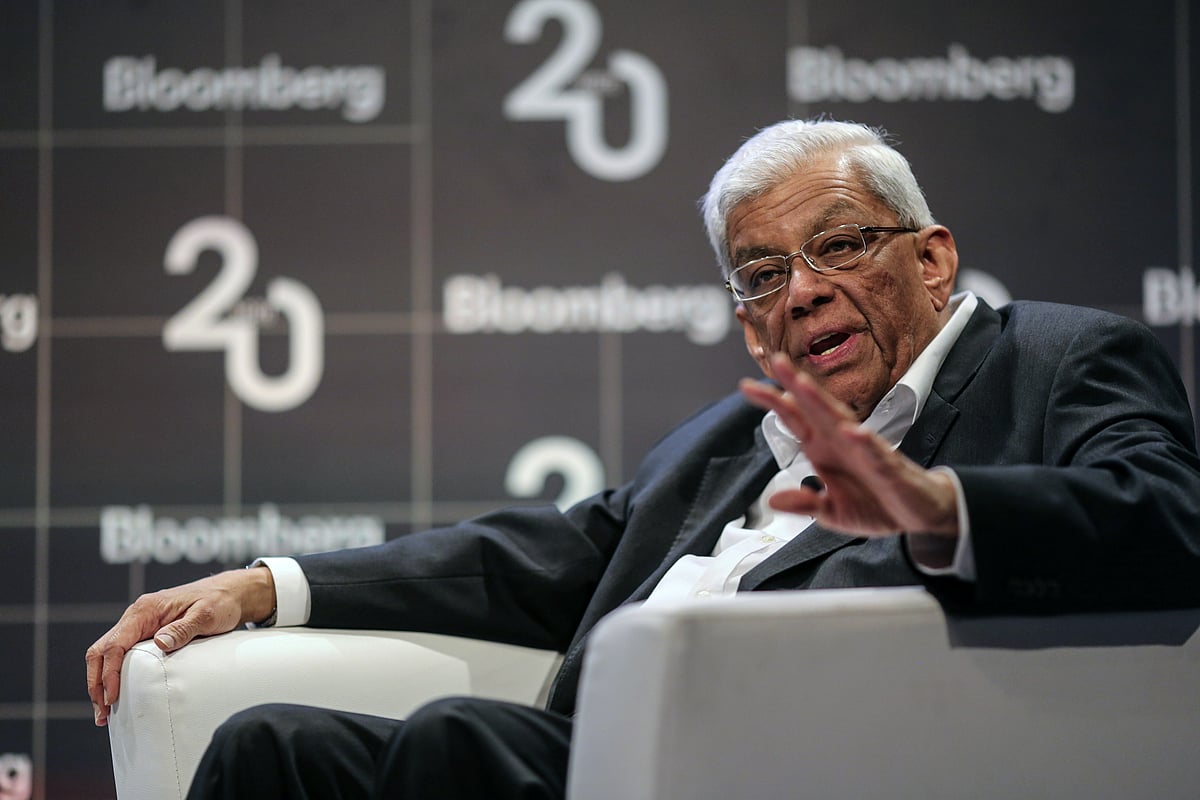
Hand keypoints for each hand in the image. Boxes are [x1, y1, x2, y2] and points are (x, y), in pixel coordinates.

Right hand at [85, 566, 274, 726]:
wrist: (228, 593)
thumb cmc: (218, 602)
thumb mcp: (206, 615)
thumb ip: (183, 629)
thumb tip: (160, 643)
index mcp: (145, 610)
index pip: (115, 644)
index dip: (109, 673)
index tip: (112, 699)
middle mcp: (137, 616)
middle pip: (101, 651)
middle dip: (97, 683)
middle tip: (103, 714)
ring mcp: (140, 625)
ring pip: (107, 654)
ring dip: (102, 682)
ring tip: (106, 713)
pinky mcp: (146, 634)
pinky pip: (122, 655)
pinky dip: (114, 675)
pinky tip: (118, 694)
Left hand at [740, 354, 958, 537]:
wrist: (919, 513)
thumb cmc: (877, 504)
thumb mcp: (832, 512)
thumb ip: (805, 504)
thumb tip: (773, 501)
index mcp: (824, 448)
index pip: (794, 419)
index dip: (774, 402)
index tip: (748, 386)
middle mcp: (842, 441)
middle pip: (815, 408)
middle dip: (796, 385)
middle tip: (776, 361)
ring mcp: (865, 451)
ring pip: (842, 420)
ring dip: (823, 402)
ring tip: (804, 386)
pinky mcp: (889, 467)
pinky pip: (875, 452)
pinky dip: (864, 441)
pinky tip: (852, 432)